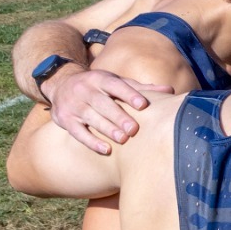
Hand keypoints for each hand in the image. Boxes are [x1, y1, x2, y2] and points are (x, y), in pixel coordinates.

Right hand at [45, 65, 163, 154]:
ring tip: (123, 139)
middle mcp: (85, 89)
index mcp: (100, 79)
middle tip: (134, 129)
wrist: (60, 85)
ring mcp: (73, 105)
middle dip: (118, 115)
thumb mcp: (115, 82)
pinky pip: (78, 132)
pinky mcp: (65, 119)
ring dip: (106, 128)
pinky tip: (106, 150)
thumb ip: (140, 88)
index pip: (115, 85)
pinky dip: (91, 141)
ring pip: (90, 117)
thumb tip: (170, 90)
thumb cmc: (98, 87)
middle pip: (102, 103)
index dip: (128, 94)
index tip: (143, 104)